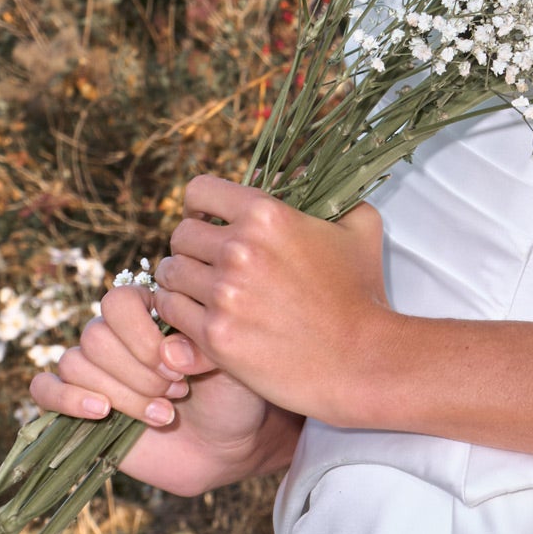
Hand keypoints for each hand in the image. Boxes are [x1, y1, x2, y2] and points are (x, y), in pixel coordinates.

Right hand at [27, 283, 295, 495]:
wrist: (228, 447)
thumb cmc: (233, 397)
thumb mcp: (234, 363)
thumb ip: (205, 346)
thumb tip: (168, 352)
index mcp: (149, 313)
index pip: (118, 301)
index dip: (142, 336)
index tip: (179, 368)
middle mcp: (115, 336)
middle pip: (95, 336)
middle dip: (138, 372)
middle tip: (178, 394)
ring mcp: (93, 371)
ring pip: (76, 364)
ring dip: (122, 394)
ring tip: (164, 415)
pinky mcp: (76, 406)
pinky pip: (44, 388)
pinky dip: (66, 398)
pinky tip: (102, 412)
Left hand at [152, 177, 394, 429]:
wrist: (362, 359)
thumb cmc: (362, 295)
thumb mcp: (360, 229)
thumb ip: (333, 195)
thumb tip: (301, 174)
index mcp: (267, 215)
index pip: (200, 192)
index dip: (200, 206)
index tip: (206, 222)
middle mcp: (240, 249)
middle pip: (181, 235)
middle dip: (190, 248)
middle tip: (204, 264)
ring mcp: (224, 293)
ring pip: (171, 273)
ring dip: (181, 281)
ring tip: (197, 291)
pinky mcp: (215, 335)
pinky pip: (171, 311)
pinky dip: (179, 313)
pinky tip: (197, 316)